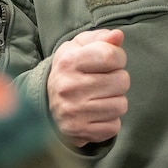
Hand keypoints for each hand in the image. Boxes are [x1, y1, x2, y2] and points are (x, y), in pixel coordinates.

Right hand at [48, 28, 128, 146]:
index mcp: (68, 61)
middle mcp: (69, 87)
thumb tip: (118, 36)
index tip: (110, 62)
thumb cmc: (70, 71)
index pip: (112, 56)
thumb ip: (100, 38)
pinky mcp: (79, 132)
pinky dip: (109, 121)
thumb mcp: (79, 48)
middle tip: (102, 82)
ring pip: (121, 105)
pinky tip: (95, 114)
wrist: (45, 105)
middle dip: (117, 81)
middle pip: (122, 81)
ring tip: (99, 98)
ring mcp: (73, 111)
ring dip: (115, 102)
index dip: (118, 58)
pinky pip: (114, 127)